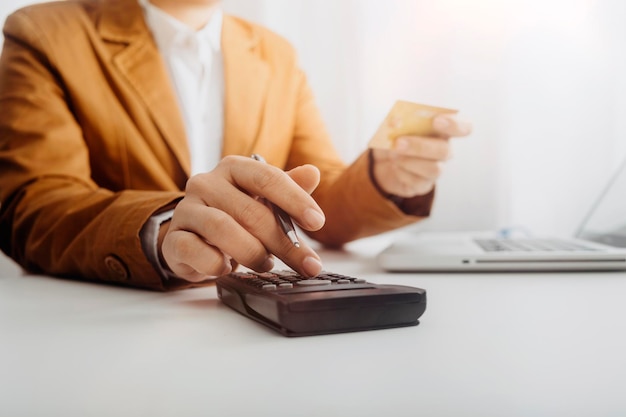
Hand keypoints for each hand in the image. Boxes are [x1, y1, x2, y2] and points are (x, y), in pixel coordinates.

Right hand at [159, 156, 325, 281]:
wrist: (193, 238)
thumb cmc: (235, 216)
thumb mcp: (264, 200)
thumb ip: (288, 189)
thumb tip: (313, 173)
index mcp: (233, 168)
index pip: (267, 177)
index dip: (295, 200)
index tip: (317, 222)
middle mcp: (206, 183)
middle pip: (251, 211)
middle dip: (284, 242)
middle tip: (307, 264)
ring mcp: (187, 210)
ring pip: (223, 230)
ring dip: (252, 253)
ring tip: (266, 265)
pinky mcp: (173, 239)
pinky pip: (195, 251)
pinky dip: (217, 264)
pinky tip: (227, 268)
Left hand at [371, 114, 471, 197]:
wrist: (383, 161)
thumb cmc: (394, 137)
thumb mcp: (392, 125)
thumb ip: (396, 120)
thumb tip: (395, 122)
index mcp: (443, 130)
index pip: (464, 127)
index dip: (455, 125)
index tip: (436, 121)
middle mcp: (444, 150)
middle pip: (445, 151)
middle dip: (420, 147)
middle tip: (398, 143)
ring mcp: (436, 168)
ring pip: (434, 169)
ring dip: (410, 162)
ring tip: (393, 155)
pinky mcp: (424, 185)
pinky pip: (418, 182)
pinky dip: (402, 173)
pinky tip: (395, 167)